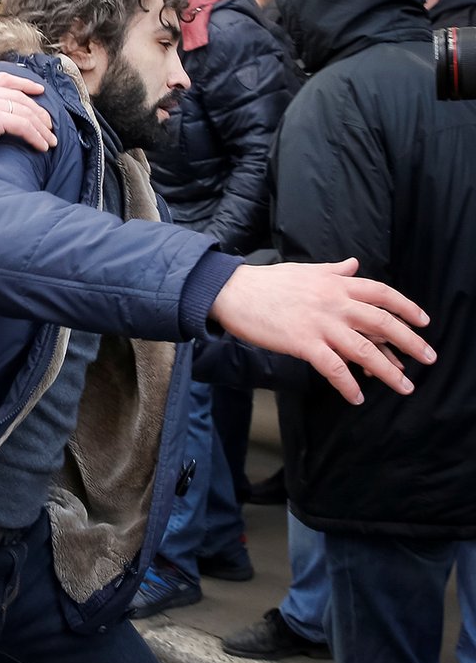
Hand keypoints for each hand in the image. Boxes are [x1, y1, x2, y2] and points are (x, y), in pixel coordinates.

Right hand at [0, 72, 54, 184]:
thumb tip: (2, 116)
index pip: (2, 79)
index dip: (24, 84)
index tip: (40, 92)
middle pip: (18, 96)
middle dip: (39, 112)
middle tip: (50, 127)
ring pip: (24, 112)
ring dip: (41, 128)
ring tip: (50, 141)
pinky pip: (23, 125)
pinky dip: (36, 136)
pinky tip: (41, 146)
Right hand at [209, 258, 434, 404]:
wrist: (233, 292)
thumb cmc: (266, 282)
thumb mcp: (304, 270)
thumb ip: (333, 270)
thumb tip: (353, 264)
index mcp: (335, 283)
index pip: (381, 293)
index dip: (406, 307)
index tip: (423, 321)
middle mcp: (334, 302)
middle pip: (382, 322)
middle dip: (410, 342)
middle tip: (429, 358)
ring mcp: (320, 323)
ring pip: (364, 349)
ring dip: (389, 371)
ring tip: (404, 387)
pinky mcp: (303, 343)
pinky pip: (333, 368)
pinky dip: (348, 385)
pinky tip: (356, 397)